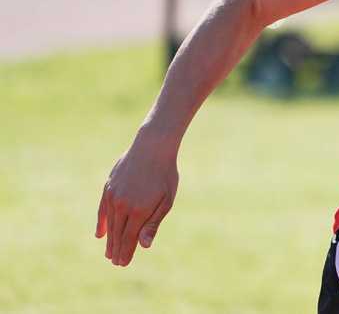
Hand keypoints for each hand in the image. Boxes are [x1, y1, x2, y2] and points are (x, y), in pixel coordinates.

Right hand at [96, 134, 178, 265]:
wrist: (152, 147)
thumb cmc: (165, 175)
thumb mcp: (166, 201)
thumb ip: (153, 224)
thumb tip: (144, 246)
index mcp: (139, 210)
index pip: (128, 238)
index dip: (126, 252)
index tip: (123, 264)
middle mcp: (122, 205)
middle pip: (117, 233)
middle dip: (117, 249)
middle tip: (116, 262)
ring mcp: (113, 196)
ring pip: (110, 223)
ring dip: (109, 239)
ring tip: (109, 252)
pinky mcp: (108, 188)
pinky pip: (102, 210)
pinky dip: (102, 223)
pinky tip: (100, 234)